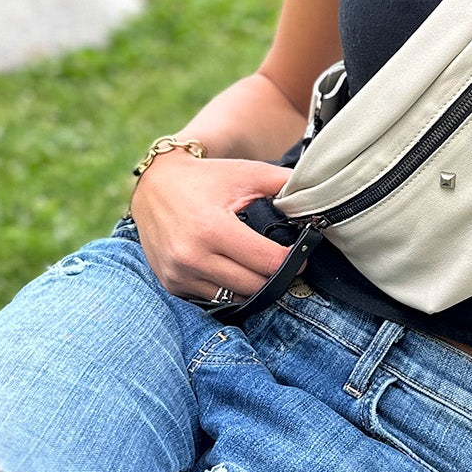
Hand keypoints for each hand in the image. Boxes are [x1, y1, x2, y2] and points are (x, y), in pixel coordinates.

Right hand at [130, 150, 293, 302]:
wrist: (154, 185)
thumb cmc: (205, 178)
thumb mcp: (246, 173)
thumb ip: (282, 183)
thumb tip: (316, 195)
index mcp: (213, 229)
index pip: (267, 262)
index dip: (292, 261)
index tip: (302, 255)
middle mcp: (193, 256)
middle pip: (254, 285)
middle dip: (276, 276)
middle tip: (285, 263)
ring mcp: (179, 274)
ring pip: (234, 297)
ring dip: (252, 286)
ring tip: (261, 267)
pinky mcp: (171, 283)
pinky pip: (211, 299)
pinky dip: (228, 289)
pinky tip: (235, 271)